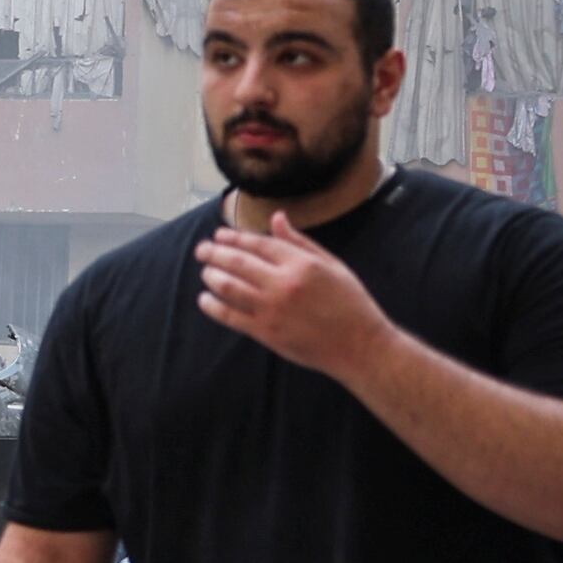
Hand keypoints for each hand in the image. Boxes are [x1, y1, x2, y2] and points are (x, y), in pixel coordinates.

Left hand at [192, 216, 392, 379]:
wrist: (360, 345)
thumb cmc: (350, 303)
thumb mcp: (332, 265)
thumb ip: (300, 242)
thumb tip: (276, 217)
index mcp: (302, 264)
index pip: (258, 244)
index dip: (234, 238)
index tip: (219, 235)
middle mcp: (284, 284)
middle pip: (237, 262)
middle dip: (214, 253)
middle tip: (202, 250)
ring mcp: (272, 309)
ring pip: (228, 287)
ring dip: (211, 276)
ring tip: (206, 271)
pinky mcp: (265, 332)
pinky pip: (230, 316)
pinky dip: (212, 306)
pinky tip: (205, 299)